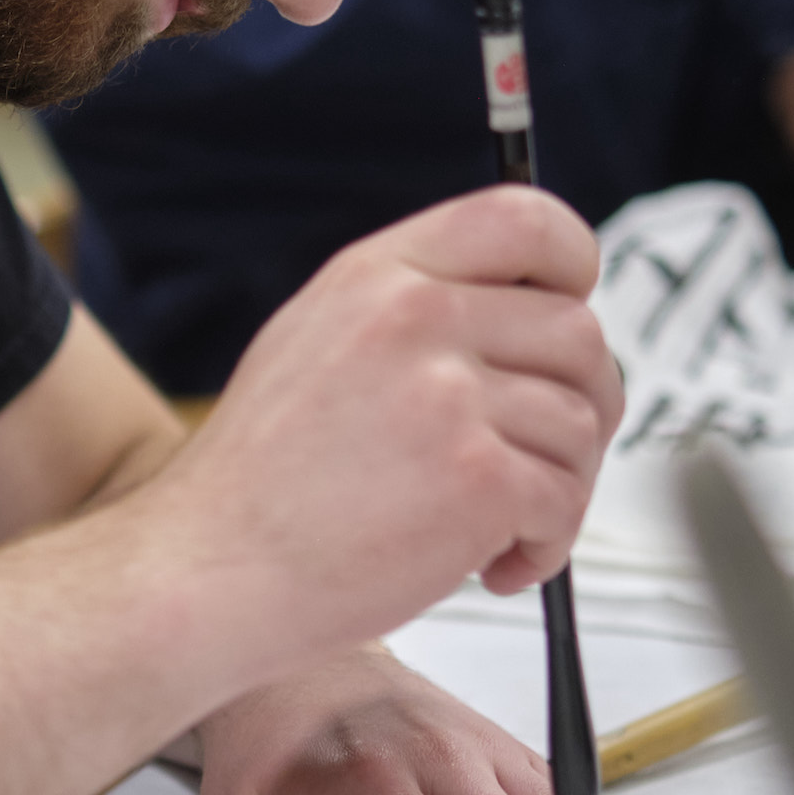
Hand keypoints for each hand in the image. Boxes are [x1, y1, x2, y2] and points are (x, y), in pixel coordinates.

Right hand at [130, 185, 624, 678]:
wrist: (208, 573)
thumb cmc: (260, 484)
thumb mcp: (315, 342)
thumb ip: (413, 311)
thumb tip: (524, 316)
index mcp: (380, 276)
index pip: (524, 220)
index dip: (573, 266)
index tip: (574, 307)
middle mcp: (415, 320)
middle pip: (578, 332)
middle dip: (585, 406)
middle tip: (549, 454)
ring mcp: (448, 397)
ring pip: (581, 424)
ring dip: (561, 488)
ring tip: (500, 527)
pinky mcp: (477, 479)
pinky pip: (566, 500)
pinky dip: (546, 545)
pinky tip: (490, 565)